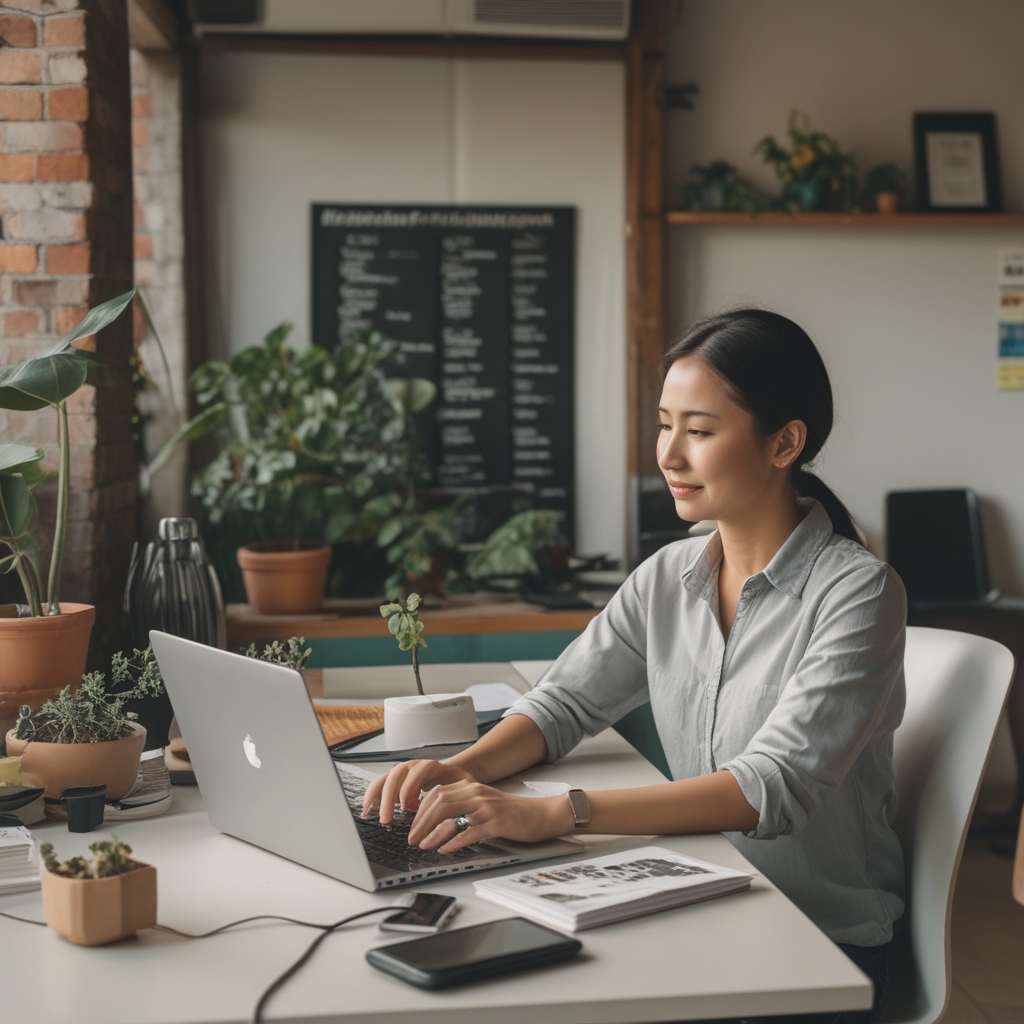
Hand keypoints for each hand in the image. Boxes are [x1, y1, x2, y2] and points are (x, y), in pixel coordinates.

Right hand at [361, 760, 477, 824]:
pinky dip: (373, 795)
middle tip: (386, 819)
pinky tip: (368, 809)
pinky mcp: (397, 780)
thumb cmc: (459, 784)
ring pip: (385, 778)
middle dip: (388, 798)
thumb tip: (450, 816)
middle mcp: (414, 766)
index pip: (417, 772)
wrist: (456, 775)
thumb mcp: (463, 788)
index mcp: (431, 766)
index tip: (409, 808)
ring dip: (377, 797)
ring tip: (370, 814)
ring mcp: (403, 771)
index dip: (411, 789)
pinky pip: (380, 784)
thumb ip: (456, 798)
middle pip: (396, 775)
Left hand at [407, 780, 574, 853]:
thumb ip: (462, 806)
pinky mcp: (496, 823)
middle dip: (421, 821)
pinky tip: (445, 850)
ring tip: (423, 845)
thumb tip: (436, 821)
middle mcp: (476, 793)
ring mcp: (486, 807)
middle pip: (438, 802)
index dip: (420, 811)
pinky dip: (454, 841)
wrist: (542, 814)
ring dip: (433, 832)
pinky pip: (469, 831)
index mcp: (471, 787)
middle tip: (413, 838)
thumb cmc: (512, 814)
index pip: (436, 793)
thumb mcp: (484, 803)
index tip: (413, 826)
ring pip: (450, 815)